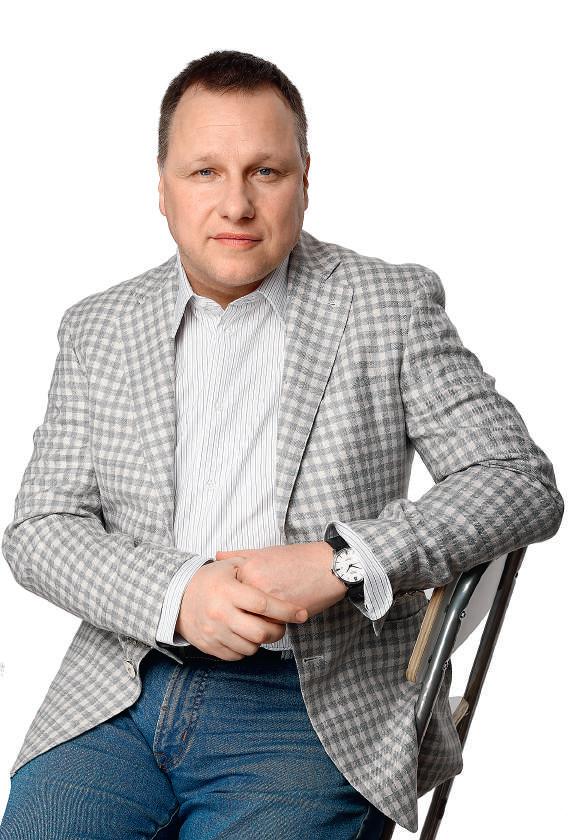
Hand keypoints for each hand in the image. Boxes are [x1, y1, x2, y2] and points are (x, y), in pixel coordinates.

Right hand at [175, 556, 308, 660]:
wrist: (176, 598)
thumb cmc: (209, 580)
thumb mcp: (228, 566)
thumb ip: (252, 566)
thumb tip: (280, 567)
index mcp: (228, 591)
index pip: (263, 604)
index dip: (287, 611)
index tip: (302, 614)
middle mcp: (220, 614)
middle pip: (260, 632)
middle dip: (278, 631)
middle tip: (282, 626)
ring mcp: (214, 633)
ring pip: (251, 648)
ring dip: (262, 641)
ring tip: (262, 629)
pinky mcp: (210, 647)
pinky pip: (237, 656)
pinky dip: (246, 649)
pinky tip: (246, 636)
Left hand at [214, 541, 347, 618]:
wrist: (329, 566)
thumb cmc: (299, 559)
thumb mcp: (266, 551)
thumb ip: (238, 555)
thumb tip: (216, 555)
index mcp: (247, 568)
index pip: (229, 594)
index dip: (235, 600)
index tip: (241, 600)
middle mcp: (254, 584)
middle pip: (237, 610)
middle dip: (241, 617)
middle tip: (254, 613)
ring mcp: (268, 600)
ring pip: (252, 622)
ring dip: (256, 625)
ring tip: (267, 618)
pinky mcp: (283, 614)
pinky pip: (269, 627)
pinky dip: (272, 627)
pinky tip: (279, 620)